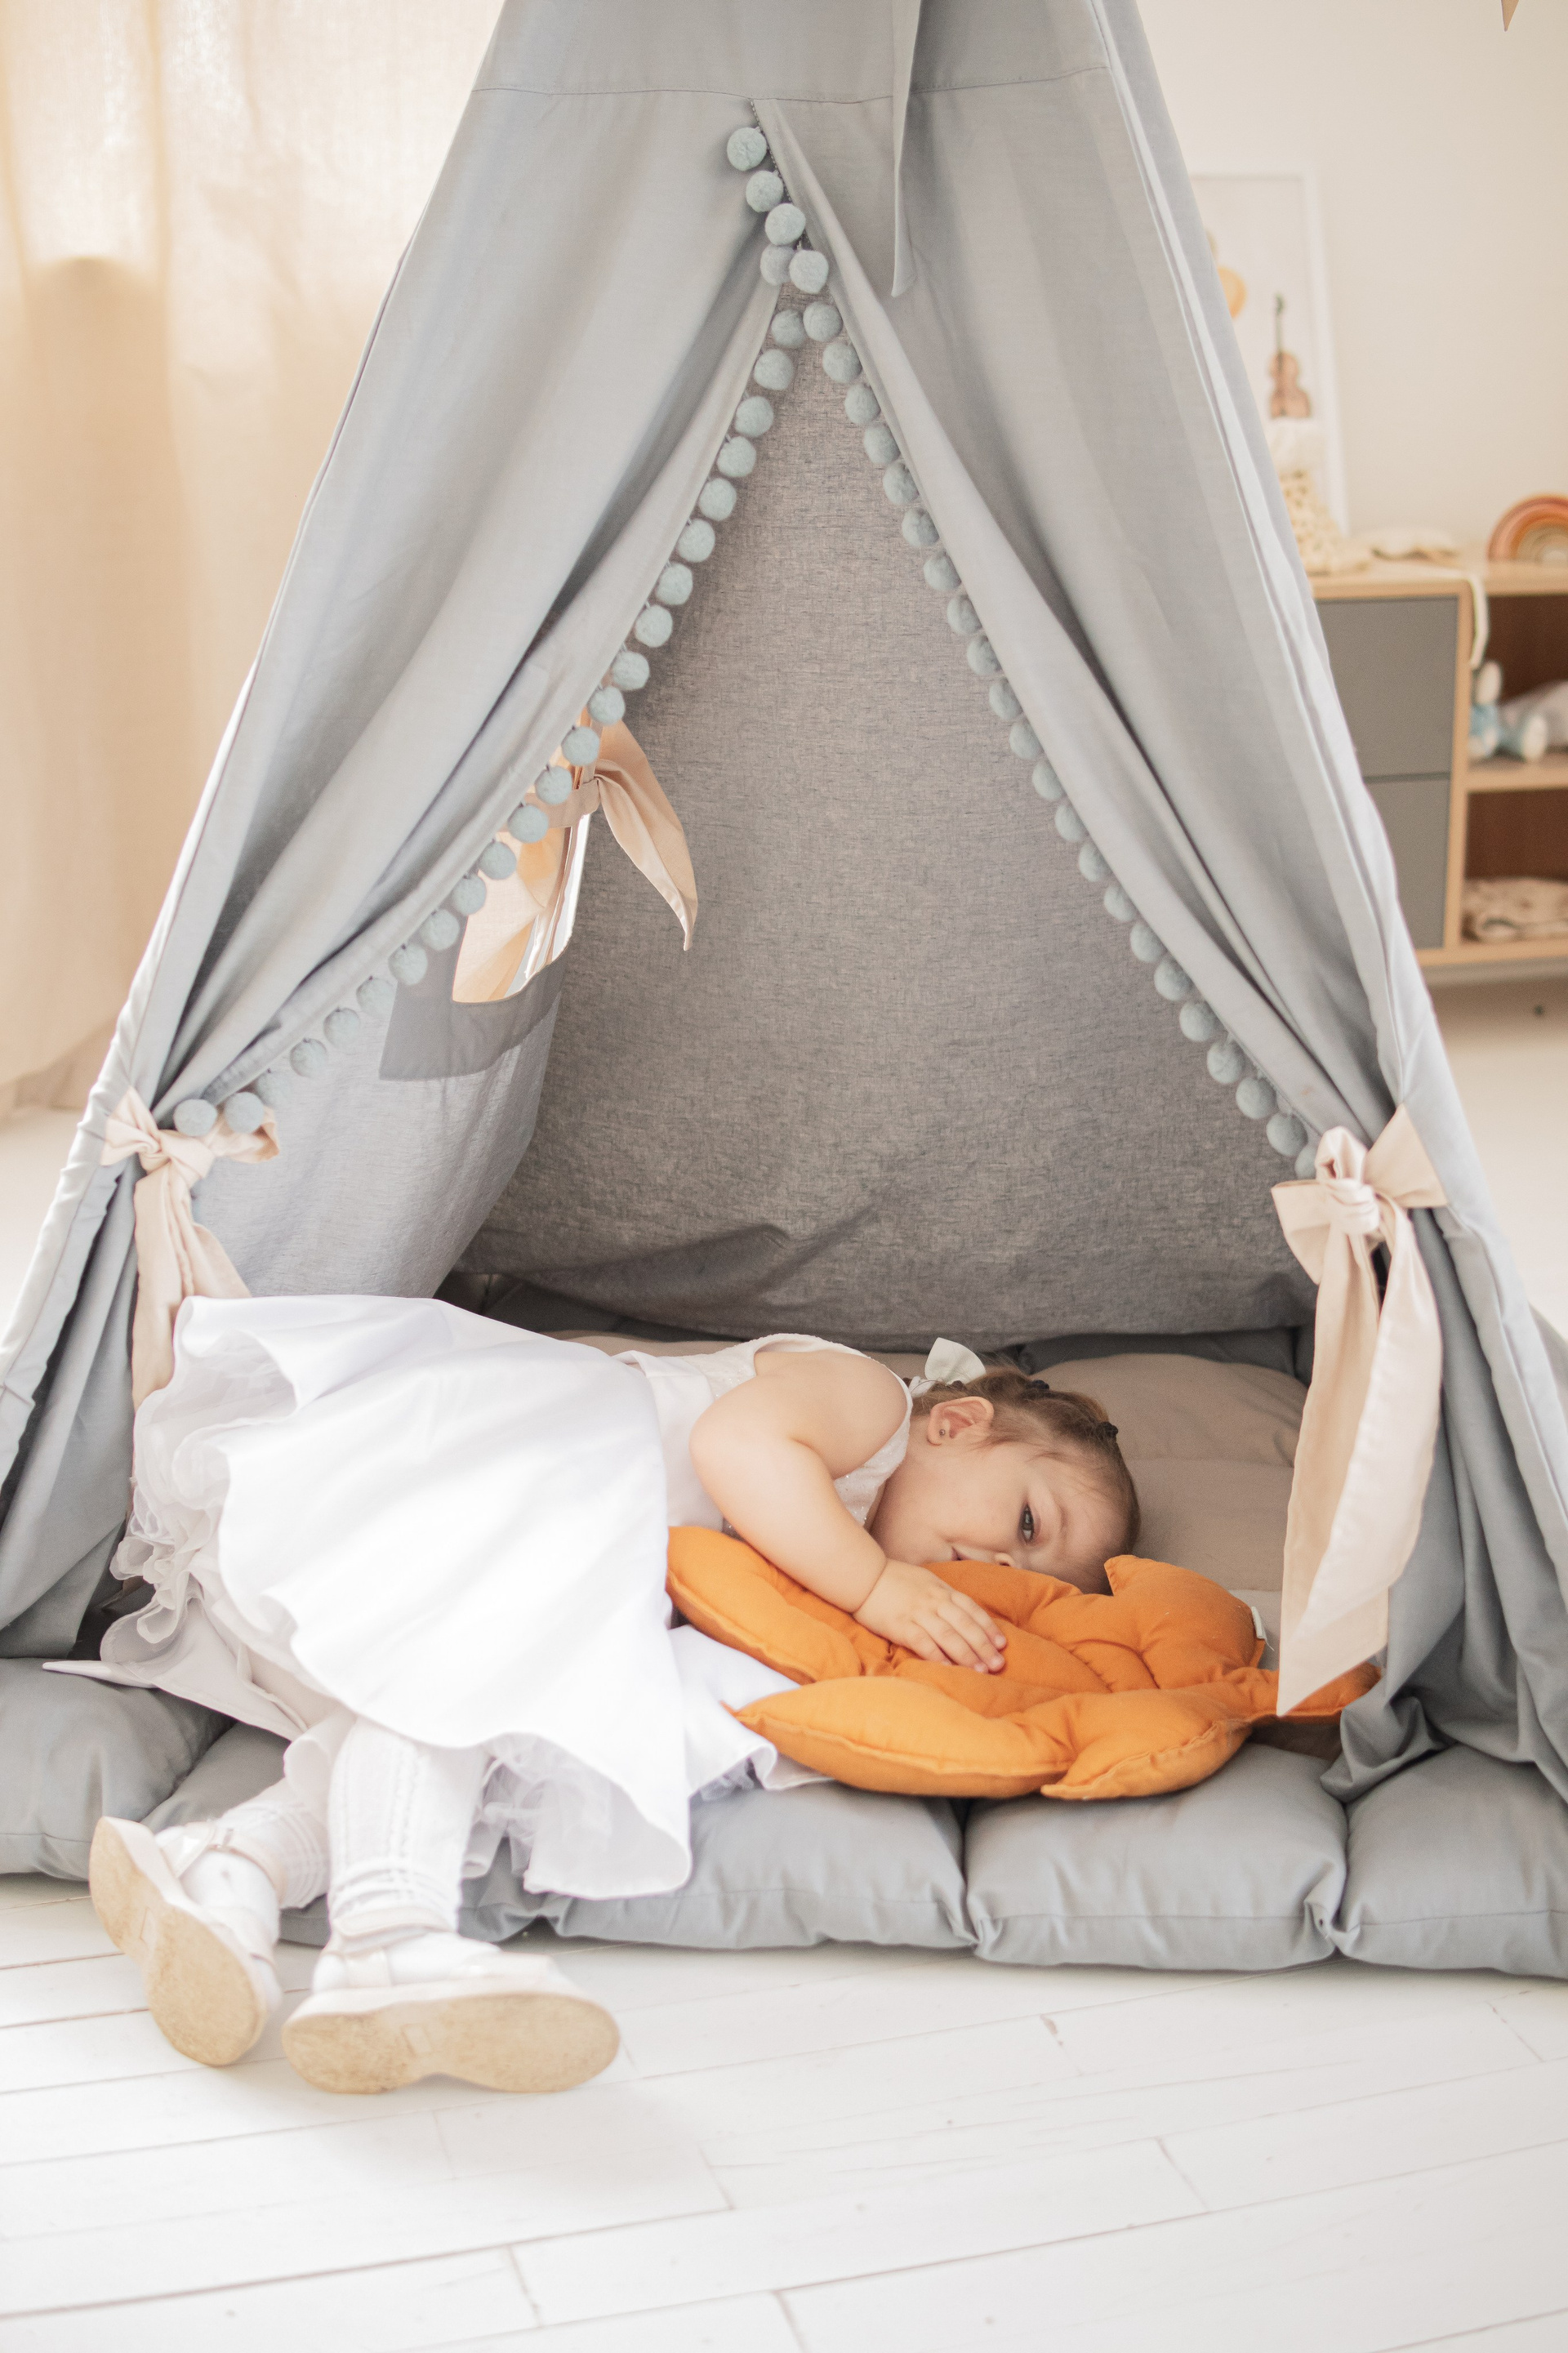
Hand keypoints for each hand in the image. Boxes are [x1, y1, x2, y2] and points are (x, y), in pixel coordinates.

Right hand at [854, 1560, 1007, 1672]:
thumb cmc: (895, 1579)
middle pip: (965, 1624)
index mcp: (941, 1590)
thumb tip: (962, 1612)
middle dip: (984, 1645)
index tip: (1002, 1644)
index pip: (972, 1609)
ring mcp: (917, 1612)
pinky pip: (922, 1642)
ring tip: (980, 1670)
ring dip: (966, 1654)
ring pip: (948, 1634)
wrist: (863, 1576)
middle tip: (998, 1664)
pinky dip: (936, 1655)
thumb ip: (943, 1595)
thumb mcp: (925, 1580)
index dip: (988, 1627)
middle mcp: (934, 1601)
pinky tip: (948, 1668)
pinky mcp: (900, 1625)